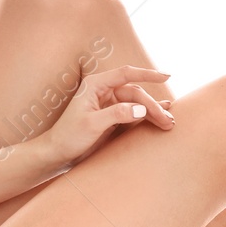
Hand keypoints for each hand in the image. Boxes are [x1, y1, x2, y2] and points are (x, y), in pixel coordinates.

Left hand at [43, 64, 173, 167]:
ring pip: (137, 103)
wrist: (57, 152)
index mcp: (96, 85)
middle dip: (152, 105)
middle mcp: (103, 90)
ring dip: (152, 112)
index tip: (166, 76)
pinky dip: (147, 115)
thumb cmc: (69, 136)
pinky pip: (133, 113)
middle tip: (167, 121)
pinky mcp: (112, 116)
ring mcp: (108, 103)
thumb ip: (117, 114)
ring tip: (168, 123)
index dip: (147, 74)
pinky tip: (160, 116)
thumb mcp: (92, 124)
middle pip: (135, 93)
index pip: (126, 74)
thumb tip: (141, 109)